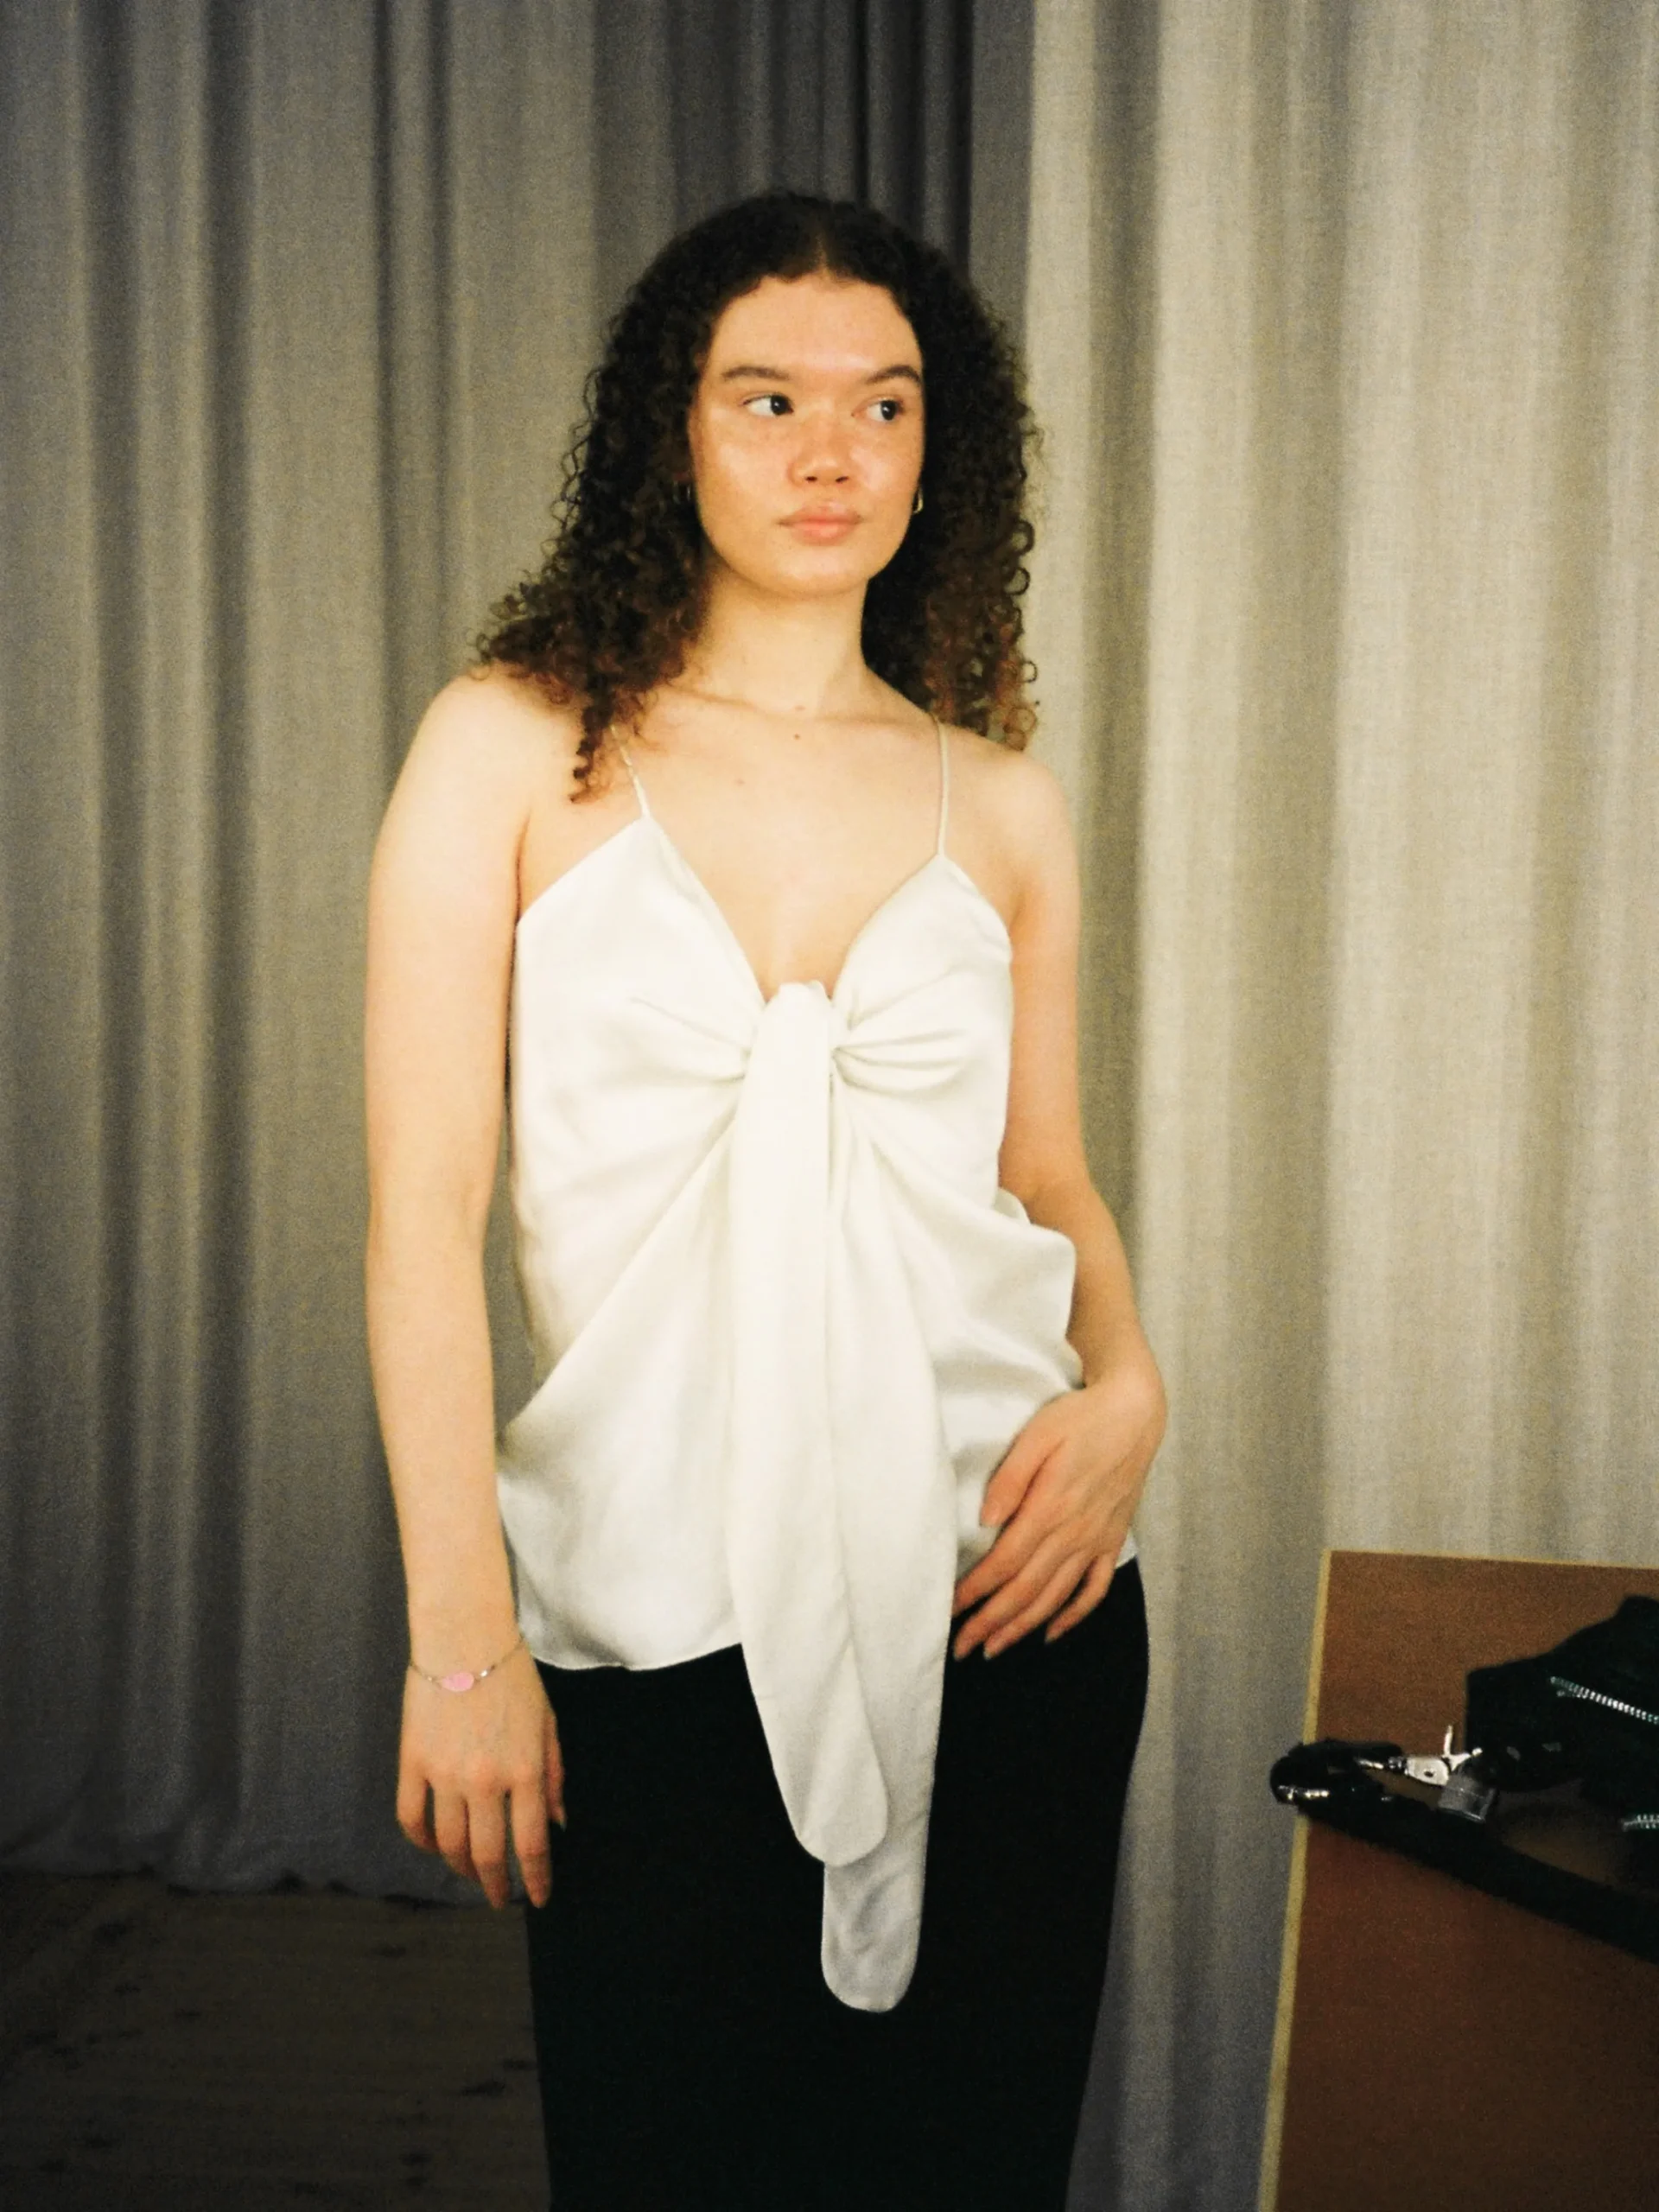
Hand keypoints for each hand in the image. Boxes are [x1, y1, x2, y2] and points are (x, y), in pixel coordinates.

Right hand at [396, 1645, 565, 1907]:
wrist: (465, 1639)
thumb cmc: (513, 1676)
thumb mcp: (547, 1723)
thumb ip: (554, 1775)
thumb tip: (558, 1823)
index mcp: (524, 1771)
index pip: (530, 1844)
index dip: (536, 1879)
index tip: (540, 1897)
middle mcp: (485, 1781)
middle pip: (488, 1854)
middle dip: (497, 1884)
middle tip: (501, 1897)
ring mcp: (445, 1775)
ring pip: (449, 1844)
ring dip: (461, 1868)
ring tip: (472, 1874)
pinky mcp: (413, 1763)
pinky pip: (412, 1818)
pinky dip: (422, 1841)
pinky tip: (434, 1846)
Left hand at [951, 1335, 1164, 1658]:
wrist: (1135, 1413)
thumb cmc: (1080, 1418)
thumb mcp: (1039, 1434)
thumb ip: (1011, 1478)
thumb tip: (986, 1521)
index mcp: (1051, 1508)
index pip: (1005, 1563)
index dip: (975, 1591)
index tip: (949, 1610)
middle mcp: (1074, 1533)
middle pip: (1026, 1590)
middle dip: (991, 1622)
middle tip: (961, 1647)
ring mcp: (1096, 1541)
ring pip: (1055, 1597)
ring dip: (1023, 1627)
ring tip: (994, 1648)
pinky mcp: (1112, 1540)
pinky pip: (1095, 1589)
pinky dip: (1073, 1616)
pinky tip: (1052, 1632)